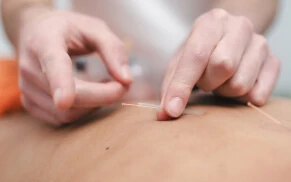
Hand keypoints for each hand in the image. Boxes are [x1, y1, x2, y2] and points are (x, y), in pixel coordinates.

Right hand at [18, 8, 131, 125]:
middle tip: (122, 85)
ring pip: (67, 114)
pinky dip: (82, 111)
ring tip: (102, 84)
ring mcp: (26, 88)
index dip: (60, 83)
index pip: (53, 64)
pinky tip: (88, 93)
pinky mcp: (30, 103)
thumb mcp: (95, 28)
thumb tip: (127, 80)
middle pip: (70, 98)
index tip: (64, 101)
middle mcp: (30, 67)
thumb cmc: (69, 29)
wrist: (35, 32)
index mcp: (44, 42)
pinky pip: (61, 119)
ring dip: (94, 104)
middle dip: (103, 96)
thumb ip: (113, 50)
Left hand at [158, 9, 279, 119]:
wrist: (228, 39)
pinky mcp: (274, 62)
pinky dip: (242, 98)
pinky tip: (236, 84)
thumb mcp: (180, 63)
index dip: (182, 86)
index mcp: (211, 22)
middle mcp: (239, 26)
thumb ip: (170, 86)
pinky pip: (258, 94)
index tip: (172, 110)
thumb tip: (165, 114)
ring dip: (224, 90)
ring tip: (220, 81)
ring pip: (240, 84)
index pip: (196, 55)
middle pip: (223, 66)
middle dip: (208, 82)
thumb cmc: (199, 54)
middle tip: (206, 80)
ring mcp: (260, 43)